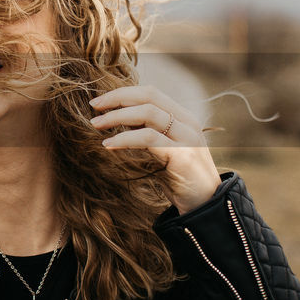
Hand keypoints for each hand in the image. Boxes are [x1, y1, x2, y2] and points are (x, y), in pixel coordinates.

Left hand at [89, 86, 221, 214]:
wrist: (206, 207)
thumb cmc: (180, 179)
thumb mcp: (164, 150)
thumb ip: (148, 133)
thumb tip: (117, 121)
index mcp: (183, 118)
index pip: (150, 93)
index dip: (123, 93)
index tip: (100, 102)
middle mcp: (187, 123)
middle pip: (148, 97)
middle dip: (117, 98)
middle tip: (93, 107)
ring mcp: (187, 138)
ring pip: (147, 113)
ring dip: (117, 117)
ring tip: (96, 125)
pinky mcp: (182, 156)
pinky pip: (148, 139)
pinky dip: (125, 138)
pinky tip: (109, 145)